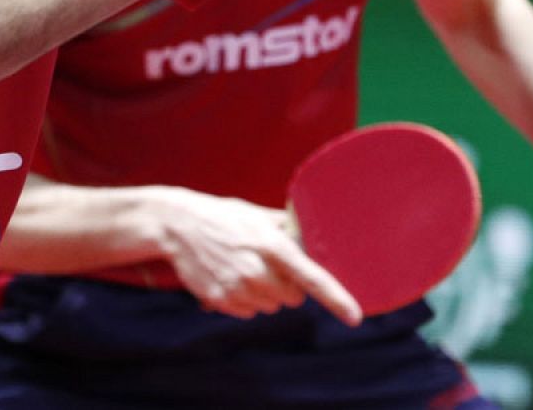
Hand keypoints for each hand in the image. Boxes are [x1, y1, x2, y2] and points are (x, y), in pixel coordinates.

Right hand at [149, 187, 362, 326]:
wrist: (177, 224)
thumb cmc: (222, 216)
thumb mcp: (256, 214)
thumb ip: (286, 227)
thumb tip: (313, 233)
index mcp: (273, 245)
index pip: (312, 277)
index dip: (336, 299)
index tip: (354, 317)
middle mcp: (258, 270)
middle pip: (293, 297)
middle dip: (287, 284)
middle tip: (267, 263)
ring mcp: (239, 288)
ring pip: (271, 306)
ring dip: (264, 293)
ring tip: (242, 266)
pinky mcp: (222, 301)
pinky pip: (248, 312)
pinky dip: (244, 299)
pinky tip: (229, 277)